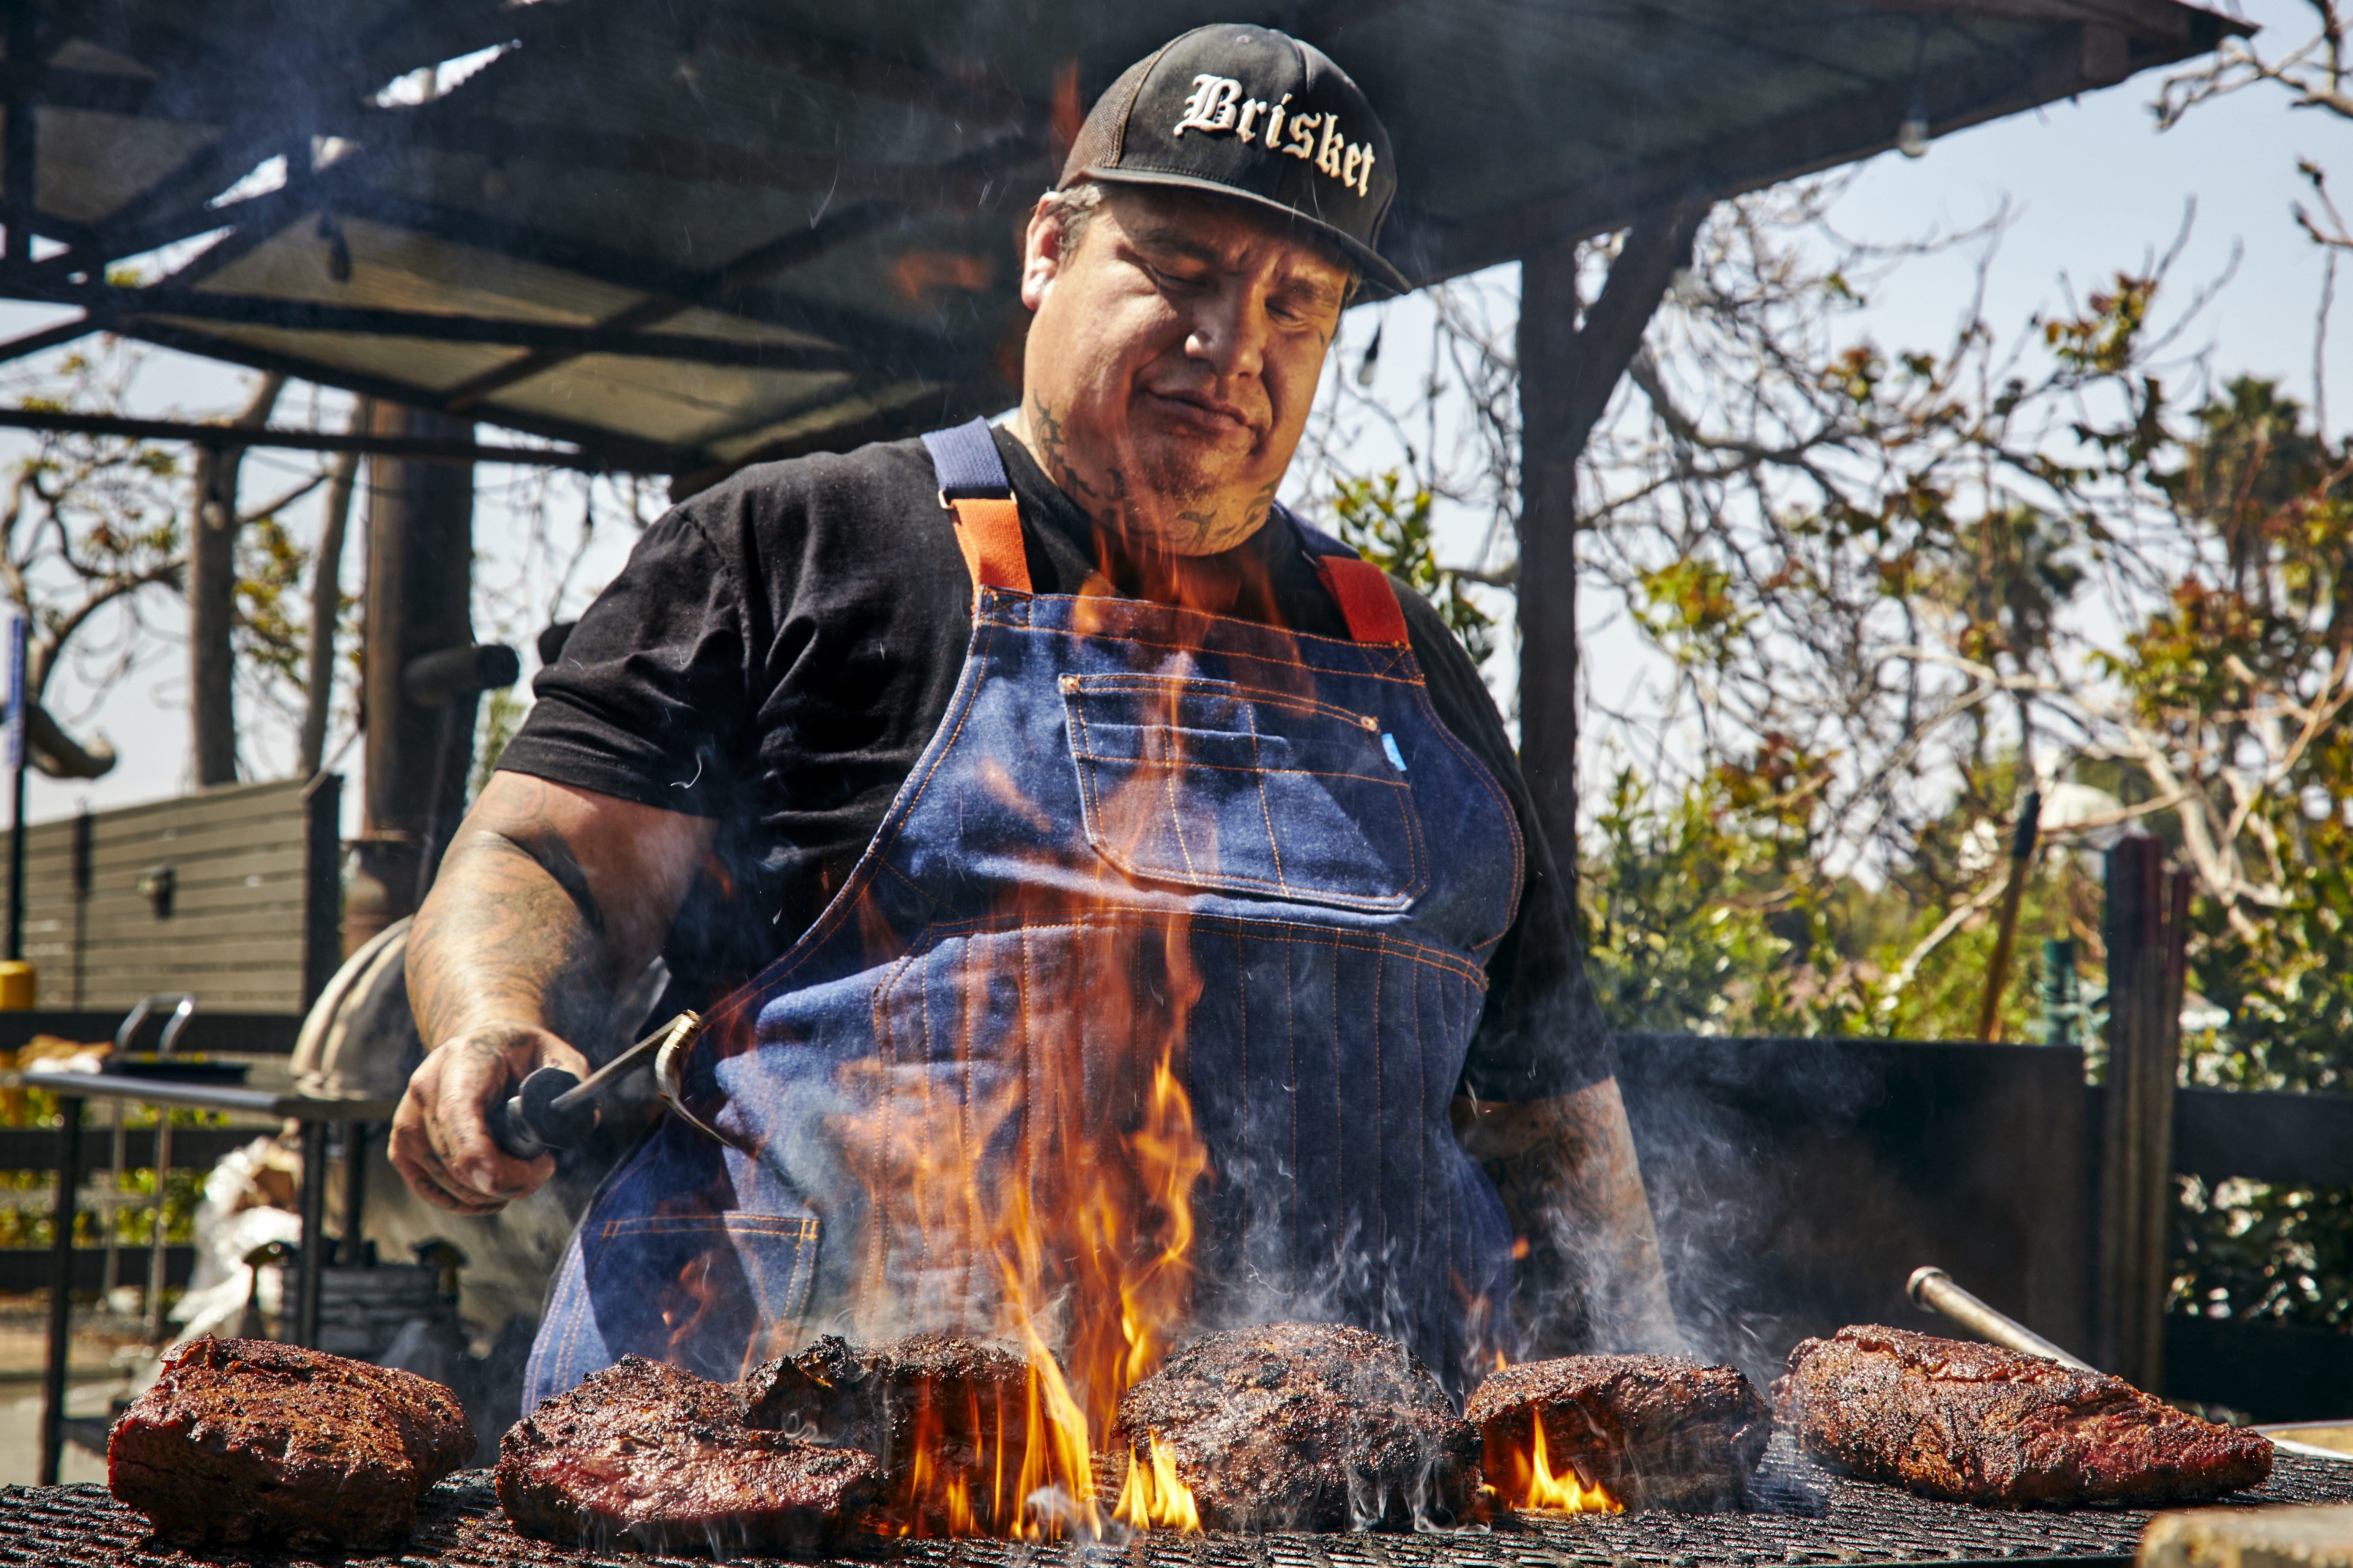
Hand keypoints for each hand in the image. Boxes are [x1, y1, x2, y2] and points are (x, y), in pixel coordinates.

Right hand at [390, 1023, 588, 1212]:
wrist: (481, 1047)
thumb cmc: (522, 1054)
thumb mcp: (555, 1053)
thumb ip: (570, 1080)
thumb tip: (575, 1125)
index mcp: (462, 1060)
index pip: (458, 1111)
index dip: (475, 1152)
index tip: (498, 1183)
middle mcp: (425, 1089)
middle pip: (457, 1157)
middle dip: (508, 1177)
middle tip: (545, 1166)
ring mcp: (408, 1120)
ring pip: (447, 1181)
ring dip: (492, 1191)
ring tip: (525, 1169)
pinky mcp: (403, 1147)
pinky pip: (432, 1191)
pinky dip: (466, 1201)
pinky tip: (493, 1190)